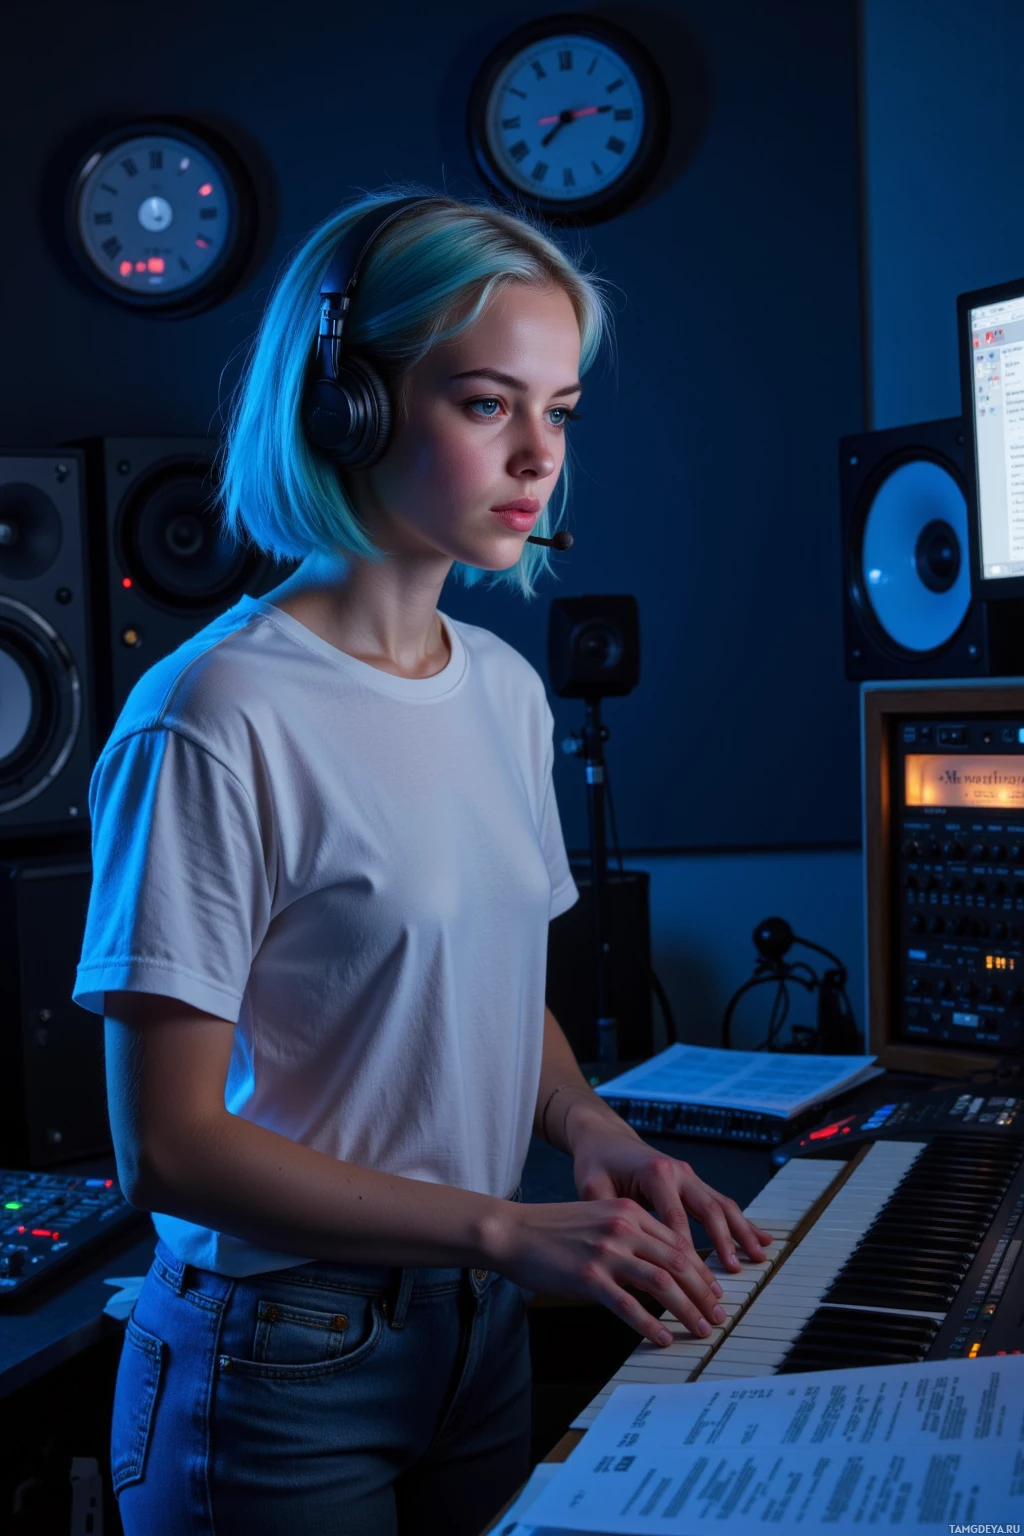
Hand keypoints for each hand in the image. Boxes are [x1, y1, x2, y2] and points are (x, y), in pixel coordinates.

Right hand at [491, 1194, 731, 1347]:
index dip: (702, 1270)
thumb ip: (630, 1234)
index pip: (678, 1243)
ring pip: (662, 1283)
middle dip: (704, 1293)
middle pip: (679, 1263)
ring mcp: (606, 1252)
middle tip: (717, 1315)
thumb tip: (660, 1267)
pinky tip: (663, 1337)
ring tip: (700, 1329)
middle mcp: (623, 1227)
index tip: (714, 1292)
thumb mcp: (598, 1217)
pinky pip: (629, 1306)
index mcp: (628, 1211)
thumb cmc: (553, 1228)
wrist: (513, 1231)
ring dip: (687, 1310)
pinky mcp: (589, 1278)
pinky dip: (651, 1325)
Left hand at [572, 1120, 772, 1277]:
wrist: (604, 1137)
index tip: (693, 1280)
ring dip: (742, 1231)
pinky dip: (740, 1221)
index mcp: (655, 1173)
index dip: (686, 1251)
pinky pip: (720, 1202)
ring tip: (759, 1256)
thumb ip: (609, 1220)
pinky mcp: (692, 1182)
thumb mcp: (592, 1188)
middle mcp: (678, 1172)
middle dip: (725, 1242)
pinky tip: (760, 1237)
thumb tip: (620, 1259)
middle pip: (708, 1210)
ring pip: (722, 1204)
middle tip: (734, 1272)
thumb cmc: (596, 1162)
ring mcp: (688, 1176)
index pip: (676, 1218)